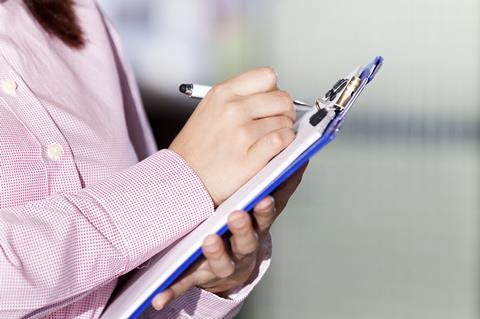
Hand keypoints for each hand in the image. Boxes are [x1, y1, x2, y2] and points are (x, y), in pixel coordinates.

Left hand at [151, 163, 306, 310]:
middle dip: (242, 230)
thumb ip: (280, 187)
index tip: (264, 198)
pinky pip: (185, 284)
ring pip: (220, 262)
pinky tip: (158, 298)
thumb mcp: (263, 210)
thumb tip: (300, 158)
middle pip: (246, 242)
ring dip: (216, 253)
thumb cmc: (246, 229)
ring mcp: (221, 264)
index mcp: (257, 230)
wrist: (231, 265)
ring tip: (208, 241)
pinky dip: (171, 291)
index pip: (264, 219)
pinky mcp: (199, 276)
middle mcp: (242, 250)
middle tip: (236, 216)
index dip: (265, 210)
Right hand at [169, 68, 295, 205]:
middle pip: (282, 98)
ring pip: (284, 121)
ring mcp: (241, 133)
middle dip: (285, 111)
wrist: (182, 179)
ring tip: (271, 138)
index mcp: (223, 94)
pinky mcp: (249, 157)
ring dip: (284, 131)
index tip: (271, 102)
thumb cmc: (195, 149)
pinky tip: (277, 148)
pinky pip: (282, 140)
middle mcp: (232, 110)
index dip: (274, 90)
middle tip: (279, 122)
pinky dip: (286, 144)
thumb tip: (269, 96)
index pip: (267, 76)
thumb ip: (236, 98)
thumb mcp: (209, 109)